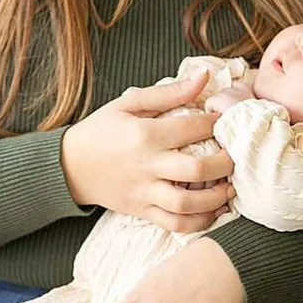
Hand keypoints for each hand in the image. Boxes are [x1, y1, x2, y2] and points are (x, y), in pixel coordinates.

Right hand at [58, 68, 237, 233]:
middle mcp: (146, 165)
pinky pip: (174, 224)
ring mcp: (143, 191)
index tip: (225, 122)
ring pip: (186, 203)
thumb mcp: (128, 104)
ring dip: (216, 198)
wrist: (67, 166)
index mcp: (144, 134)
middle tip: (235, 158)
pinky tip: (212, 212)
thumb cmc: (100, 131)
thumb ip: (168, 92)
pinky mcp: (141, 210)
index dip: (218, 123)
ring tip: (228, 188)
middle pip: (197, 169)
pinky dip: (198, 223)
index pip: (193, 128)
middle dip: (226, 164)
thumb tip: (204, 77)